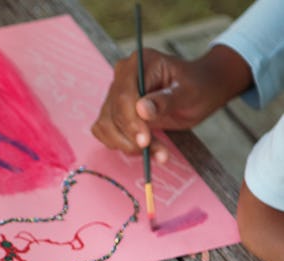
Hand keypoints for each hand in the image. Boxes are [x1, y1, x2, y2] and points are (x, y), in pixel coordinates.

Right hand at [91, 46, 251, 163]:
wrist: (200, 90)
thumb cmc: (198, 86)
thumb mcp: (188, 92)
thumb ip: (165, 100)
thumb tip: (142, 110)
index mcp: (139, 63)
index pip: (124, 96)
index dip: (131, 121)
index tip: (145, 140)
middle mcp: (122, 77)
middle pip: (112, 114)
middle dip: (131, 137)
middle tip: (154, 151)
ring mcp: (114, 95)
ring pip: (106, 126)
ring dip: (128, 145)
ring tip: (157, 152)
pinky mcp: (113, 113)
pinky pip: (106, 133)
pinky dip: (124, 145)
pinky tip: (147, 150)